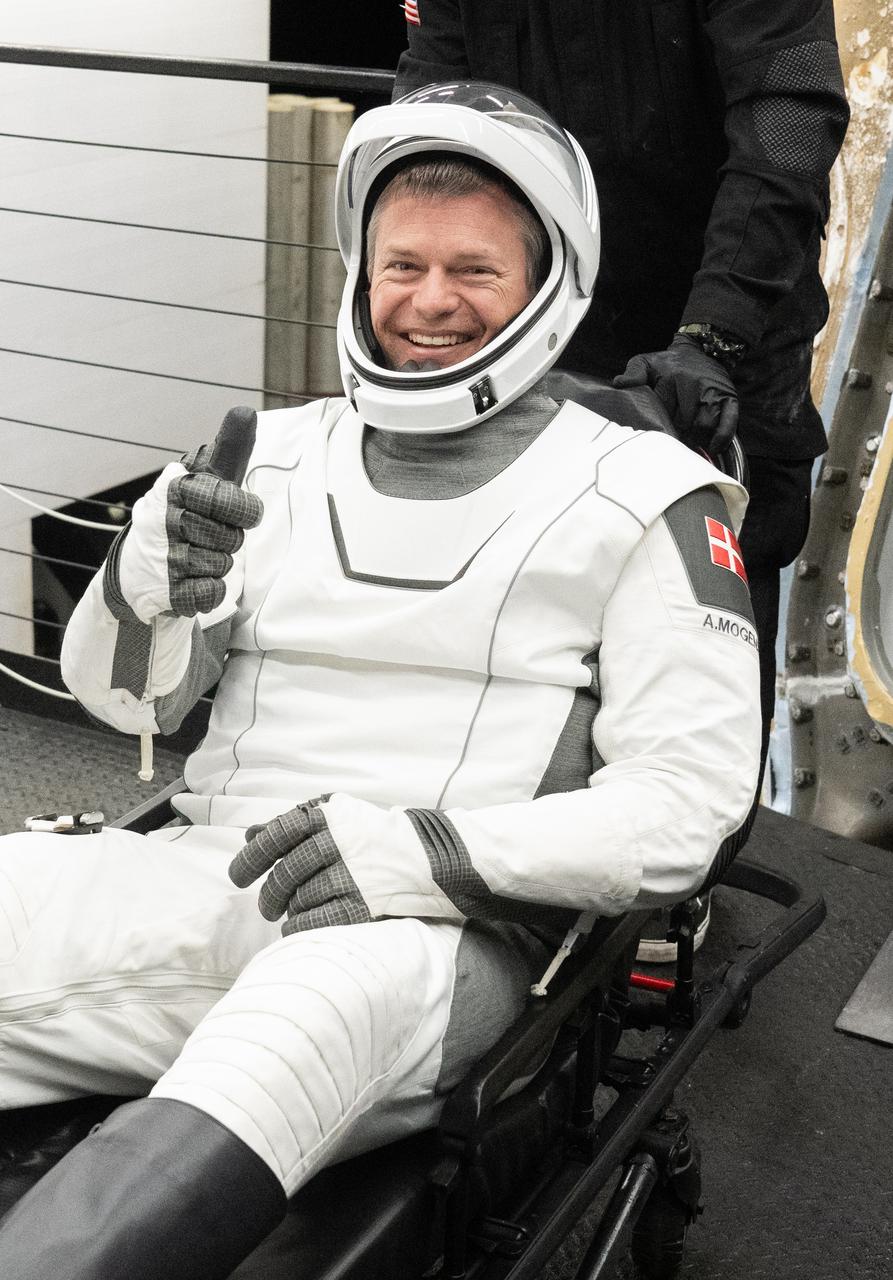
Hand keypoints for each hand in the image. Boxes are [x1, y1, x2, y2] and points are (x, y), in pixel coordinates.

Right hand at [114, 408, 262, 621]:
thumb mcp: (198, 480)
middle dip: (228, 540)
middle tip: (210, 536)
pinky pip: (211, 592)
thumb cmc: (180, 516)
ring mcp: (163, 557)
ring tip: (195, 556)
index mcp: (175, 488)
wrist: (134, 568)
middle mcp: (165, 519)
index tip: (243, 512)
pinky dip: (209, 589)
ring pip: (222, 565)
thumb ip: (226, 452)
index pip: (225, 498)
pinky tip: (192, 580)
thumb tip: (245, 412)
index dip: (241, 509)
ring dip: (217, 564)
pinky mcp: (165, 591)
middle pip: (231, 537)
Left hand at [229, 794, 474, 934]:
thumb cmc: (379, 836)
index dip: (252, 858)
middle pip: (285, 873)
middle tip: (265, 905)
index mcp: (330, 816)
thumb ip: (296, 823)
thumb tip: (250, 834)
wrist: (435, 856)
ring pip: (300, 898)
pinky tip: (298, 927)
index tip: (238, 876)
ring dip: (288, 911)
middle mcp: (339, 842)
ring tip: (288, 914)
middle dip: (269, 894)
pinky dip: (301, 926)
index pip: (277, 834)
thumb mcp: (341, 817)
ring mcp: (354, 873)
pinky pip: (319, 920)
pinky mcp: (367, 902)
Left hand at [613, 334, 737, 455]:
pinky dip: (721, 439)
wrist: (698, 350)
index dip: (664, 429)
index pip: (670, 413)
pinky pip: (730, 423)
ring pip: (706, 426)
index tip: (658, 437)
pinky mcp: (730, 399)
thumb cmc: (668, 364)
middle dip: (680, 436)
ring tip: (687, 444)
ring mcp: (716, 393)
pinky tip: (712, 448)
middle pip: (688, 423)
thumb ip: (634, 372)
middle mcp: (699, 385)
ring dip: (697, 439)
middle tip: (672, 444)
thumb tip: (620, 383)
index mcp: (677, 378)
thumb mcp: (646, 362)